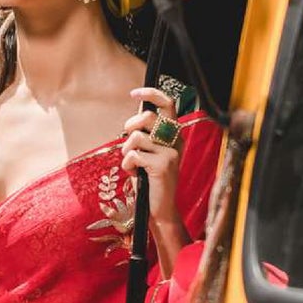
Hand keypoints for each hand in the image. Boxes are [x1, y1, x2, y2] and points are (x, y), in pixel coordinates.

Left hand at [121, 86, 185, 229]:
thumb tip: (135, 113)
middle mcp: (176, 141)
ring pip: (136, 137)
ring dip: (126, 150)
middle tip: (127, 138)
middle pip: (147, 117)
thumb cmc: (150, 180)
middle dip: (130, 126)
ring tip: (132, 164)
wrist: (159, 209)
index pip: (168, 104)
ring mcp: (171, 153)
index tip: (134, 93)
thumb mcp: (149, 153)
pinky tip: (135, 174)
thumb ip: (146, 134)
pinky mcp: (162, 165)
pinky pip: (134, 155)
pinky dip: (128, 165)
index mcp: (174, 135)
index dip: (151, 94)